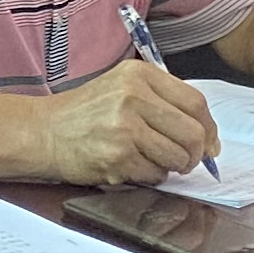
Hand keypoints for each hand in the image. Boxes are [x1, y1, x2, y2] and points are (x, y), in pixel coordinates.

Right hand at [38, 61, 219, 185]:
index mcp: (139, 75)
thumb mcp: (122, 87)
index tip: (210, 143)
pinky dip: (149, 176)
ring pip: (177, 157)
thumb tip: (207, 137)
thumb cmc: (84, 114)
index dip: (209, 128)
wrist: (43, 132)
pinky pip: (154, 175)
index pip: (195, 103)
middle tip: (187, 161)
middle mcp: (133, 97)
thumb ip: (162, 102)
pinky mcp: (117, 157)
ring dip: (171, 167)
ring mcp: (125, 127)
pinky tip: (130, 166)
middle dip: (196, 154)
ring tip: (151, 160)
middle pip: (193, 132)